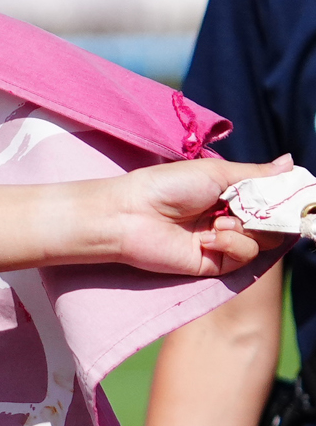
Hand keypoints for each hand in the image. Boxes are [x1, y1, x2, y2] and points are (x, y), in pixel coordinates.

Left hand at [106, 154, 291, 275]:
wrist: (131, 215)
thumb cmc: (167, 186)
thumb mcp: (216, 172)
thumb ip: (256, 175)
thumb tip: (292, 163)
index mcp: (231, 193)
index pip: (272, 198)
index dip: (285, 198)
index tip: (294, 194)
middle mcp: (231, 217)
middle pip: (275, 221)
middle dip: (271, 214)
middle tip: (251, 208)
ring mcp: (224, 241)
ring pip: (265, 240)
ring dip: (248, 228)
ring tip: (219, 220)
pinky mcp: (215, 263)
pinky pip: (246, 256)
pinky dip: (234, 244)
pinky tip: (210, 237)